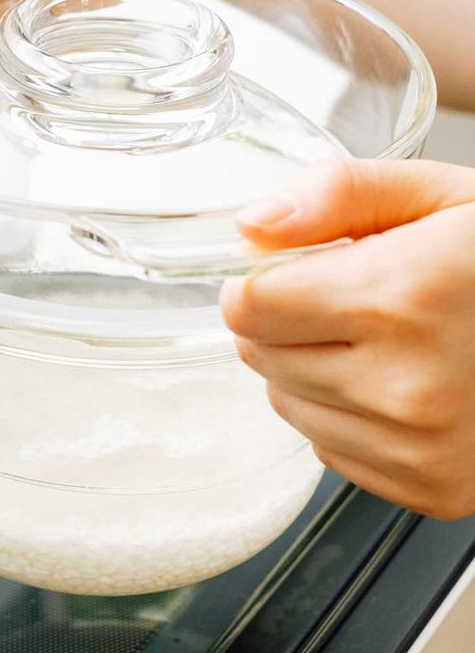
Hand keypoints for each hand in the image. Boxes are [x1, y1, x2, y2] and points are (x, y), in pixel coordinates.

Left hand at [221, 159, 474, 519]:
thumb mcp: (435, 194)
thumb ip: (337, 193)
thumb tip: (253, 224)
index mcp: (399, 299)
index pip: (247, 306)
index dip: (259, 279)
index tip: (289, 268)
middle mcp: (407, 386)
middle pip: (258, 355)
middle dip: (283, 320)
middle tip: (348, 298)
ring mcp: (421, 448)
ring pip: (285, 403)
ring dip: (307, 368)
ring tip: (378, 339)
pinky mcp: (432, 489)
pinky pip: (328, 448)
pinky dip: (343, 414)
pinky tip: (397, 381)